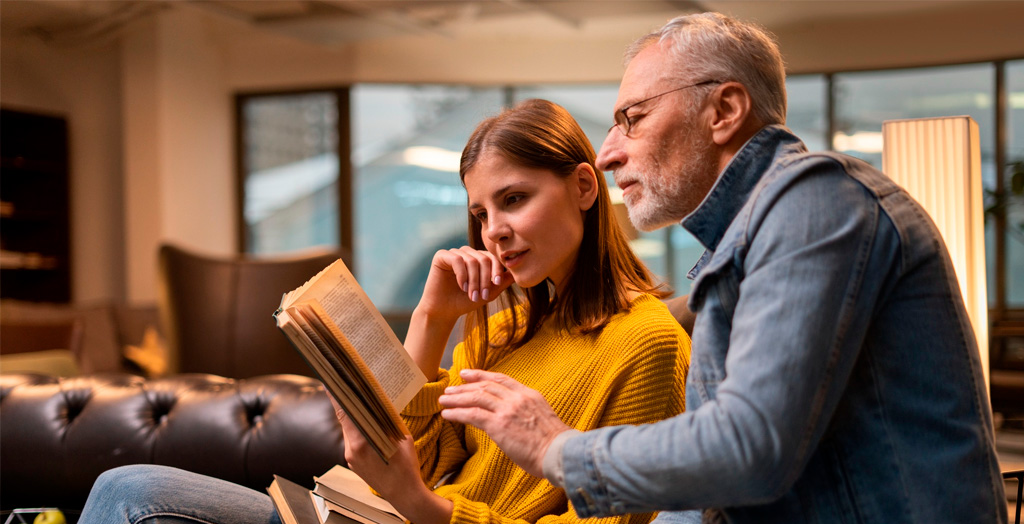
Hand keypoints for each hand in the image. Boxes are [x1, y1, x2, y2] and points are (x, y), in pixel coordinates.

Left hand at [330, 398, 452, 523]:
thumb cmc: (406, 465)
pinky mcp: (353, 463)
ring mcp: (351, 458)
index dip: (336, 396)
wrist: (404, 494)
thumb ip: (387, 419)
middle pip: (345, 420)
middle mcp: (351, 450)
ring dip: (354, 418)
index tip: (331, 381)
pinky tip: (367, 427)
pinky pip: (353, 441)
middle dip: (347, 403)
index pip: (344, 413)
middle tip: (348, 386)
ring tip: (361, 405)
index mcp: (361, 442)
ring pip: (349, 430)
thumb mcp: (401, 437)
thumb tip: (379, 401)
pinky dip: (358, 431)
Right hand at [418, 247, 512, 320]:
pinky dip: (462, 275)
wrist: (444, 311)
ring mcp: (454, 253)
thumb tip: (518, 272)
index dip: (496, 269)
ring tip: (472, 295)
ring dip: (474, 280)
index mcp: (478, 259)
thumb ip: (502, 281)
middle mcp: (467, 253)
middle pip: (483, 259)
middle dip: (484, 279)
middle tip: (482, 296)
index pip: (492, 257)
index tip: (496, 283)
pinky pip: (457, 260)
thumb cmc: (465, 301)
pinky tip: (462, 287)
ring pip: (471, 260)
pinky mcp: (441, 256)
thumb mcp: (488, 292)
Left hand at [438, 369, 570, 477]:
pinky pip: (473, 414)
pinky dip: (457, 413)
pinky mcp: (499, 425)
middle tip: (450, 388)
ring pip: (476, 397)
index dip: (481, 375)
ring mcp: (507, 410)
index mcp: (528, 394)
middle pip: (485, 386)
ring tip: (443, 400)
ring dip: (457, 398)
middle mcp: (517, 398)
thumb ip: (526, 412)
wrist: (559, 453)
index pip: (501, 379)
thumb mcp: (541, 418)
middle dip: (464, 387)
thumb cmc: (554, 444)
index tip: (467, 374)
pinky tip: (447, 414)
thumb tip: (514, 418)